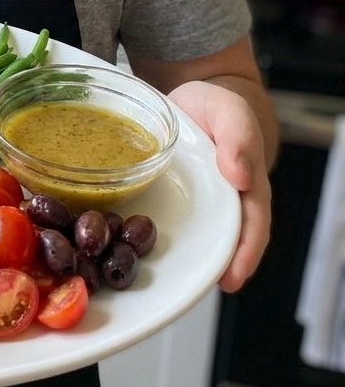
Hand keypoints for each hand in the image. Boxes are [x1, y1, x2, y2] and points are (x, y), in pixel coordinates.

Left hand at [167, 79, 270, 292]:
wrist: (190, 97)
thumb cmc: (216, 106)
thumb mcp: (228, 110)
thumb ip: (237, 137)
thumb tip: (241, 176)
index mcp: (244, 183)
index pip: (253, 224)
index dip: (245, 253)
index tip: (233, 277)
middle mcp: (221, 199)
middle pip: (223, 240)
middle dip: (213, 267)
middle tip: (196, 288)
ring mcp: (194, 200)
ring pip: (193, 236)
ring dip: (183, 259)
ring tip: (165, 281)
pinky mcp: (168, 195)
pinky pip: (163, 219)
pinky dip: (152, 235)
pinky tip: (133, 247)